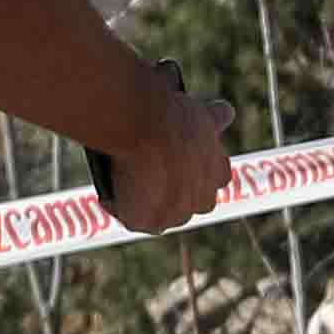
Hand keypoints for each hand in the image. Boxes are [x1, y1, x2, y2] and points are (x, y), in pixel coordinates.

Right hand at [100, 66, 236, 233]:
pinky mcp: (146, 222)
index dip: (192, 173)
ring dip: (144, 204)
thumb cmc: (175, 117)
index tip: (175, 163)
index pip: (212, 181)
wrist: (148, 127)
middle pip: (185, 204)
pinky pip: (129, 218)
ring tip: (122, 184)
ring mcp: (175, 216)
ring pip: (158, 215)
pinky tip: (108, 193)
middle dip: (170, 195)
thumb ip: (216, 117)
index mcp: (219, 175)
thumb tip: (225, 111)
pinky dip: (117, 206)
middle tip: (144, 176)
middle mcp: (203, 202)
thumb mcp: (202, 113)